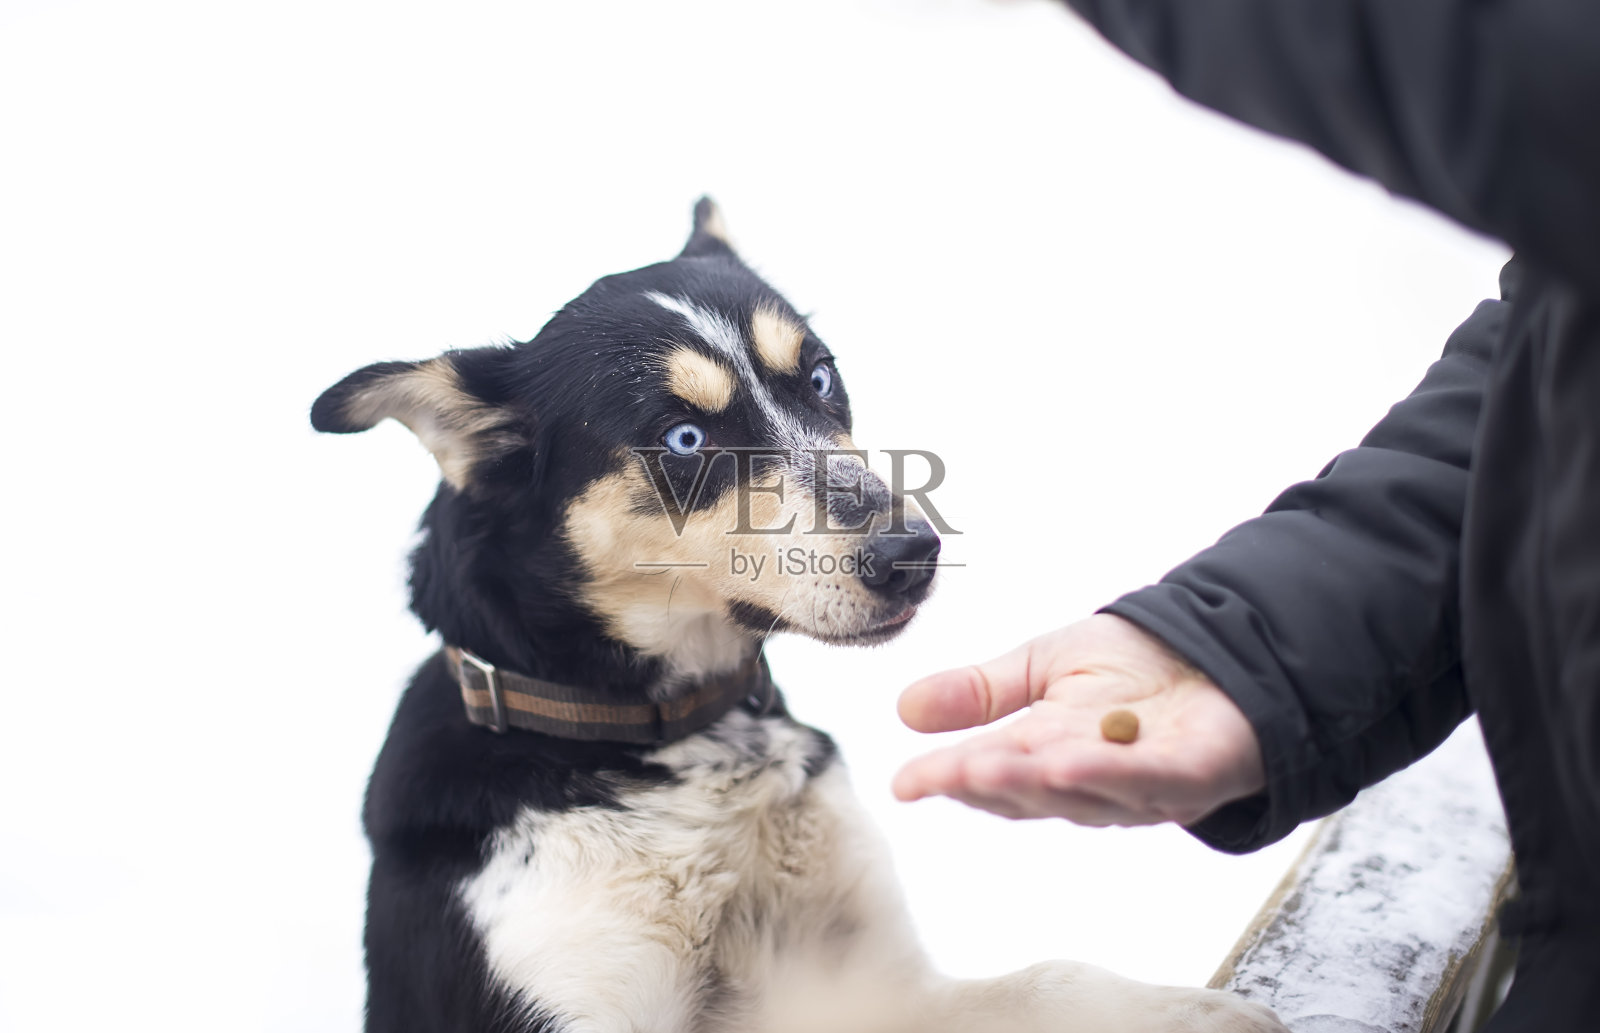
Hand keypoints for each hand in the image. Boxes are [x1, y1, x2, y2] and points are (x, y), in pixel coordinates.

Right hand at [892, 614, 1265, 825]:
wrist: (1223, 640)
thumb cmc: (1138, 662)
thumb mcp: (1042, 664)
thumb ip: (981, 692)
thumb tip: (905, 709)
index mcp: (1048, 751)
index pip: (990, 773)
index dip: (948, 780)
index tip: (904, 784)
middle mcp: (1090, 780)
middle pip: (1032, 791)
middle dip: (988, 783)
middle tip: (946, 775)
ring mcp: (1141, 784)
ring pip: (1082, 795)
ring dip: (1037, 783)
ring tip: (991, 768)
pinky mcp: (1194, 775)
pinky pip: (1149, 782)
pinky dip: (1109, 777)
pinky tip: (1068, 764)